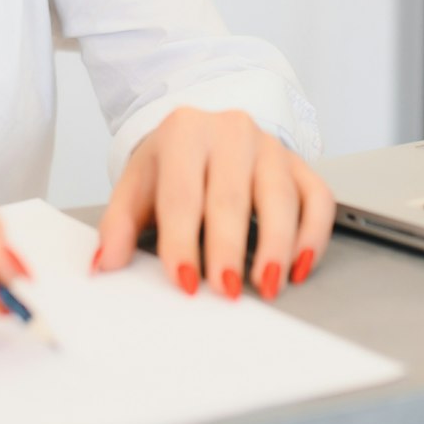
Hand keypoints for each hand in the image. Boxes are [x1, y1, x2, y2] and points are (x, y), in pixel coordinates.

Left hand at [93, 108, 333, 300]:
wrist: (201, 132)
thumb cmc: (170, 165)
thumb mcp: (136, 186)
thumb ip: (117, 225)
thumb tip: (105, 263)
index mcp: (184, 132)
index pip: (182, 193)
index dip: (182, 241)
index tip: (185, 282)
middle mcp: (231, 132)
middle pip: (232, 196)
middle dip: (229, 248)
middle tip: (227, 291)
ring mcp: (270, 146)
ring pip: (281, 197)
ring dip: (277, 246)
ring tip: (267, 285)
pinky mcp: (299, 164)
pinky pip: (318, 198)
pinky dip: (313, 235)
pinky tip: (299, 265)